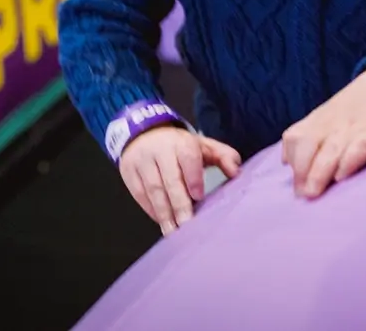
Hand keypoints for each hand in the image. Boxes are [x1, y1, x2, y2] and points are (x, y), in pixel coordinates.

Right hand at [119, 126, 241, 235]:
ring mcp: (142, 162)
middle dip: (178, 205)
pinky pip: (140, 195)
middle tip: (187, 226)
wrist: (142, 132)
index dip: (192, 177)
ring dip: (164, 214)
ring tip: (173, 233)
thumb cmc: (178, 146)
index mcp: (181, 143)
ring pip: (153, 190)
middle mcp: (159, 151)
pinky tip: (162, 223)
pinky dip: (151, 210)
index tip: (198, 197)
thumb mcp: (203, 144)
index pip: (187, 158)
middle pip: (169, 180)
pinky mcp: (129, 172)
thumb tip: (236, 172)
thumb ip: (223, 156)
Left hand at [281, 64, 365, 198]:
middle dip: (301, 171)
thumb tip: (285, 162)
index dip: (292, 161)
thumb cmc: (354, 110)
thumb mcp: (326, 119)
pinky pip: (359, 146)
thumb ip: (307, 137)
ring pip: (330, 149)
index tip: (295, 186)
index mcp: (317, 122)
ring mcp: (353, 128)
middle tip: (302, 195)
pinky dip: (348, 161)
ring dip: (319, 172)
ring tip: (313, 193)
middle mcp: (331, 124)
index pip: (294, 138)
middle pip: (308, 145)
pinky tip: (342, 176)